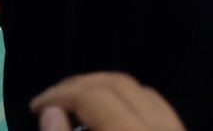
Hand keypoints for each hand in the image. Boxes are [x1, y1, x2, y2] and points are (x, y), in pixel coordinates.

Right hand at [32, 73, 185, 130]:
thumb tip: (52, 110)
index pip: (96, 96)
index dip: (60, 94)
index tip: (35, 106)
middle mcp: (162, 125)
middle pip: (121, 85)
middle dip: (81, 85)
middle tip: (51, 100)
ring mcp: (177, 128)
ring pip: (142, 91)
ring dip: (105, 89)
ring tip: (74, 104)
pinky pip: (157, 106)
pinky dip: (129, 101)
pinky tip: (109, 114)